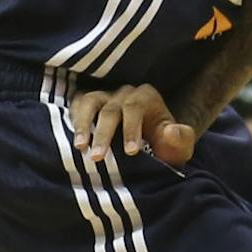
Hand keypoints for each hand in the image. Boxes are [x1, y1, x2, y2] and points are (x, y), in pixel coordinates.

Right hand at [71, 82, 193, 166]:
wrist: (151, 142)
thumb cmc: (165, 144)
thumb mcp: (179, 145)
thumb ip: (180, 140)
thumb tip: (170, 132)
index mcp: (146, 97)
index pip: (136, 108)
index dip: (131, 129)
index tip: (131, 152)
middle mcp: (124, 93)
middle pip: (111, 109)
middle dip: (104, 134)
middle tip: (97, 157)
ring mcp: (104, 96)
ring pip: (90, 103)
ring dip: (83, 125)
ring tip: (79, 148)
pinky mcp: (88, 103)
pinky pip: (76, 105)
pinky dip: (73, 119)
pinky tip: (71, 139)